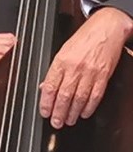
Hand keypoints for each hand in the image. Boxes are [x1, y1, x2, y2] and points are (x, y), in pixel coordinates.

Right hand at [0, 33, 15, 107]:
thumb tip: (14, 50)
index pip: (9, 37)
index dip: (14, 47)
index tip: (12, 57)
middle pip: (10, 42)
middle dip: (13, 53)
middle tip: (7, 64)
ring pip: (8, 50)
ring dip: (9, 60)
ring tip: (2, 69)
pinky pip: (3, 59)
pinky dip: (5, 65)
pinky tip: (0, 72)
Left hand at [39, 7, 132, 126]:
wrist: (106, 29)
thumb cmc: (83, 39)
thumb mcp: (62, 51)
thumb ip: (54, 71)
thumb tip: (45, 87)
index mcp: (61, 62)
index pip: (50, 87)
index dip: (46, 103)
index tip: (44, 112)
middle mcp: (75, 68)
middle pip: (64, 96)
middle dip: (58, 113)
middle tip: (56, 123)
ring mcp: (90, 73)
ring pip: (79, 98)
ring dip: (72, 113)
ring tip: (68, 121)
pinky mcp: (103, 75)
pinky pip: (95, 95)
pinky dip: (89, 107)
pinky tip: (84, 113)